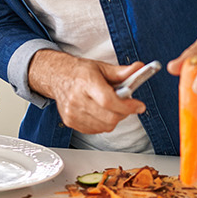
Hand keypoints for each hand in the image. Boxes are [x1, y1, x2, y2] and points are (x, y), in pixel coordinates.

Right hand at [29, 49, 145, 134]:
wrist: (57, 77)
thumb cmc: (79, 72)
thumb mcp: (102, 67)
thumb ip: (121, 72)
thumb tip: (138, 69)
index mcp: (85, 81)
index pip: (109, 101)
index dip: (127, 106)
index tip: (138, 106)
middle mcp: (76, 98)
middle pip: (109, 117)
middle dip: (123, 113)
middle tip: (126, 105)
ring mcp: (72, 113)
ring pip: (105, 127)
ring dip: (114, 119)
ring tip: (111, 107)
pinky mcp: (70, 122)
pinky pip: (95, 130)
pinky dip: (103, 124)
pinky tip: (100, 112)